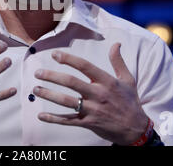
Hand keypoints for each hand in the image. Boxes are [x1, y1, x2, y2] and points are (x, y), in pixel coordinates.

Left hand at [33, 43, 148, 144]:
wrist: (135, 129)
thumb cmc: (130, 102)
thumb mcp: (128, 79)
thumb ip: (118, 61)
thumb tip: (116, 43)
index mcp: (107, 82)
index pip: (85, 66)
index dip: (69, 59)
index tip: (54, 54)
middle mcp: (98, 94)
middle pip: (72, 83)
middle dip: (52, 76)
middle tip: (38, 73)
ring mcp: (92, 110)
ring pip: (67, 102)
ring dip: (49, 95)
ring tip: (36, 89)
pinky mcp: (88, 123)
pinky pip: (68, 120)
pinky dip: (53, 119)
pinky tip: (41, 116)